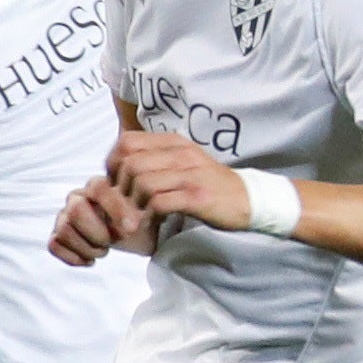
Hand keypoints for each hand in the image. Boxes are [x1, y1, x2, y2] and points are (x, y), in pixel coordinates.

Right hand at [49, 179, 152, 267]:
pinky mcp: (58, 235)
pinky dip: (73, 257)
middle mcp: (77, 198)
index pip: (98, 188)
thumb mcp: (144, 214)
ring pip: (63, 230)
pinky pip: (54, 245)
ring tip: (103, 250)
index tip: (131, 229)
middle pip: (75, 210)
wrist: (133, 235)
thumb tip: (129, 226)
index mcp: (97, 186)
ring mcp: (64, 216)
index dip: (115, 209)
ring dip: (87, 247)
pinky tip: (90, 260)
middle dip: (97, 232)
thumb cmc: (136, 221)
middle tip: (111, 241)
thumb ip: (137, 212)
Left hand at [109, 130, 252, 233]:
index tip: (116, 182)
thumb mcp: (183, 161)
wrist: (248, 199)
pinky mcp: (198, 197)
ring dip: (135, 203)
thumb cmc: (210, 183)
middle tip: (125, 203)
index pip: (127, 142)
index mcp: (174, 142)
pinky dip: (150, 215)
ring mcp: (191, 174)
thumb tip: (121, 165)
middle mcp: (181, 154)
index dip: (113, 163)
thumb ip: (156, 158)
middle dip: (121, 188)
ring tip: (139, 214)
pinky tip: (155, 220)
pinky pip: (160, 203)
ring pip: (143, 183)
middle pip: (131, 164)